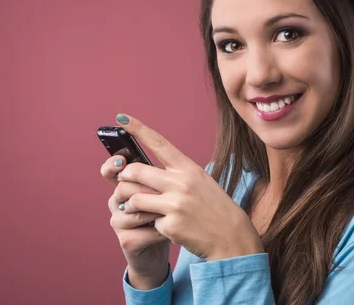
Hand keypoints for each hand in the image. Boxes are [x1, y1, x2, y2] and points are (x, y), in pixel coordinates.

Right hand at [101, 155, 169, 289]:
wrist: (169, 242)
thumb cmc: (167, 211)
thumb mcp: (164, 189)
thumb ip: (158, 174)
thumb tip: (162, 160)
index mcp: (125, 185)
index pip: (111, 171)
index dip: (112, 164)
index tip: (122, 160)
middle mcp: (116, 202)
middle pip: (123, 188)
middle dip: (147, 189)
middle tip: (164, 193)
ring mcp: (118, 222)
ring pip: (134, 210)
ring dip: (156, 211)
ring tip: (170, 213)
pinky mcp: (126, 241)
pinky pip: (142, 231)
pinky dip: (160, 230)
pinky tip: (168, 231)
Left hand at [114, 113, 263, 260]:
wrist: (231, 236)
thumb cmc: (213, 207)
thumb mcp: (199, 181)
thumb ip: (174, 174)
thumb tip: (142, 172)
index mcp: (188, 169)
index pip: (159, 143)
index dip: (138, 129)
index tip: (122, 118)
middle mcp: (181, 183)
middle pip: (136, 171)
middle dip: (124, 176)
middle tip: (122, 180)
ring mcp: (175, 205)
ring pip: (135, 198)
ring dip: (131, 204)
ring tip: (137, 208)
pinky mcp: (170, 226)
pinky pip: (148, 222)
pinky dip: (153, 225)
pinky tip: (166, 227)